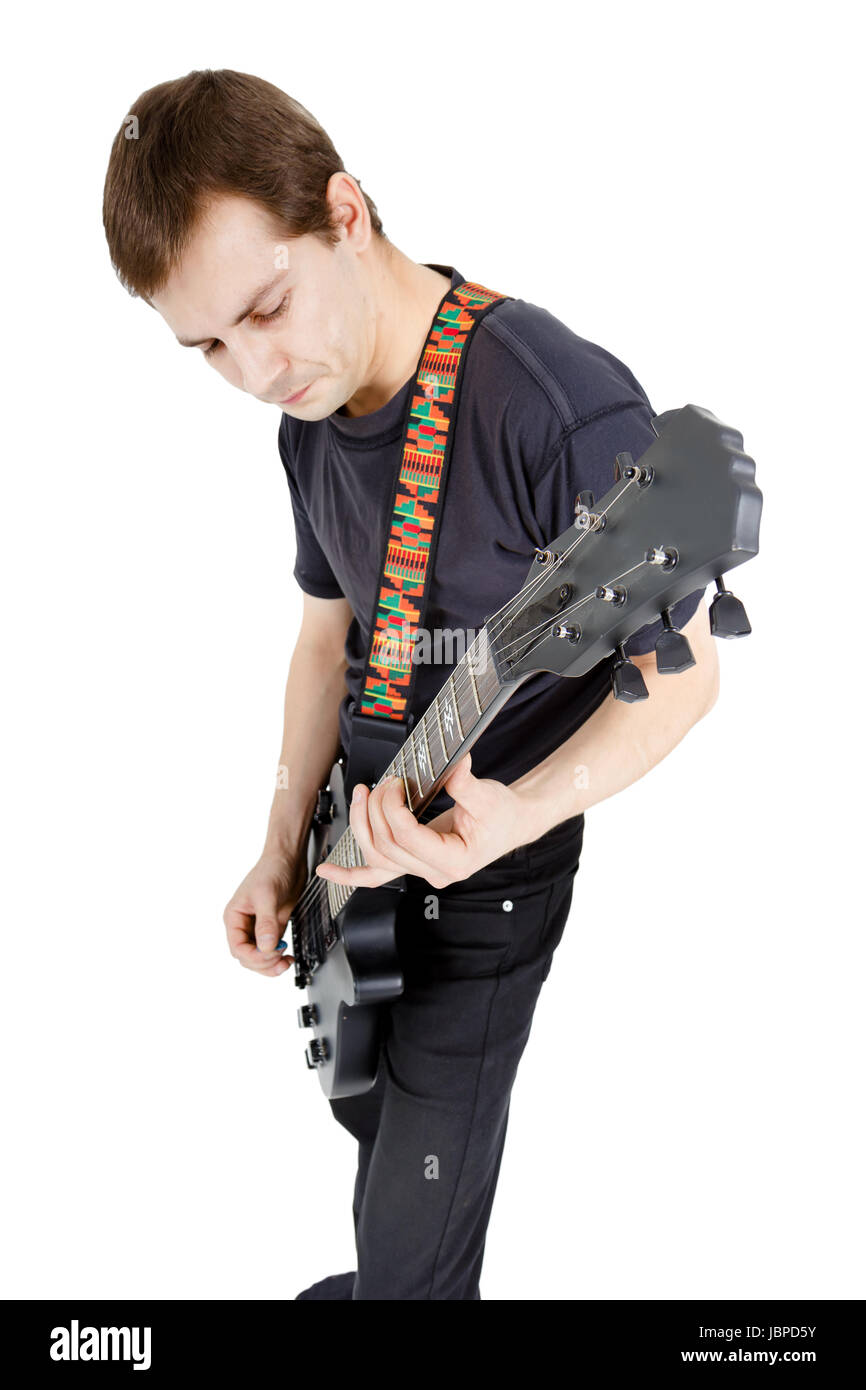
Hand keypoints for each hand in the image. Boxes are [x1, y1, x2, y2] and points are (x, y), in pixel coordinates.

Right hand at [223, 851, 306, 977]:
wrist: (288, 860)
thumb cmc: (272, 870)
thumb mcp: (267, 896)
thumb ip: (266, 923)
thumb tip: (266, 946)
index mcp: (234, 917)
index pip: (238, 948)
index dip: (254, 956)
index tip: (271, 954)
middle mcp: (243, 924)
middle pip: (247, 956)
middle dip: (263, 962)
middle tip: (281, 959)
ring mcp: (258, 927)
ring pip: (258, 956)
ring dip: (270, 964)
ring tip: (285, 962)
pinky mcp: (272, 927)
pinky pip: (270, 950)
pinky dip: (277, 957)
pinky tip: (287, 957)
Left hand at [314, 752, 525, 891]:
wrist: (511, 823)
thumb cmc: (503, 813)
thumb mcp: (488, 795)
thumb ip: (466, 784)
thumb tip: (454, 766)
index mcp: (454, 861)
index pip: (407, 839)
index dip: (393, 809)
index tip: (396, 784)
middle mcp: (435, 872)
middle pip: (387, 848)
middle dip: (376, 811)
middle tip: (385, 783)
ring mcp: (422, 870)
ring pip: (377, 859)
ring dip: (361, 827)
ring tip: (362, 796)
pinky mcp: (413, 862)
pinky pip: (377, 874)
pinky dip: (350, 873)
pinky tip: (329, 871)